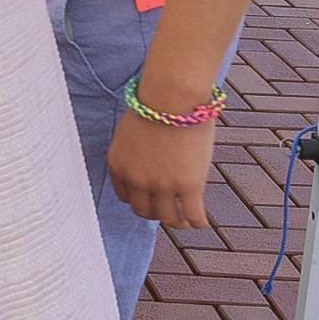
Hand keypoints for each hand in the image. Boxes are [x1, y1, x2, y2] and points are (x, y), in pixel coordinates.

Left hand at [108, 107, 217, 229]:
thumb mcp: (133, 131)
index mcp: (118, 165)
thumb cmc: (155, 105)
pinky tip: (201, 221)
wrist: (171, 97)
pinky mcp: (188, 186)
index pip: (125, 196)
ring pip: (168, 218)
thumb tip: (151, 161)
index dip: (139, 200)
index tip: (149, 200)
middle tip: (168, 211)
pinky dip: (197, 222)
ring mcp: (162, 186)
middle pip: (144, 211)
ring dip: (177, 222)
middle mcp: (136, 179)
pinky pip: (193, 215)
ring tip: (185, 220)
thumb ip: (137, 153)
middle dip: (155, 212)